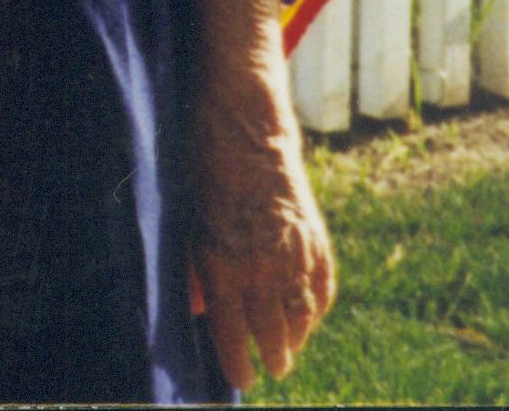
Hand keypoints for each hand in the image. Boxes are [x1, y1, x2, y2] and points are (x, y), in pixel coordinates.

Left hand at [190, 72, 334, 389]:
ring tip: (288, 355)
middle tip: (271, 372)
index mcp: (222, 263)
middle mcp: (261, 265)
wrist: (244, 128)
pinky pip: (322, 288)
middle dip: (271, 356)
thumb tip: (196, 307)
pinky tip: (309, 320)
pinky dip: (316, 309)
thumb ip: (195, 267)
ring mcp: (294, 253)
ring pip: (301, 315)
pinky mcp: (315, 238)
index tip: (241, 379)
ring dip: (296, 339)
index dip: (237, 360)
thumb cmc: (200, 172)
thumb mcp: (186, 220)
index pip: (232, 330)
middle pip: (271, 331)